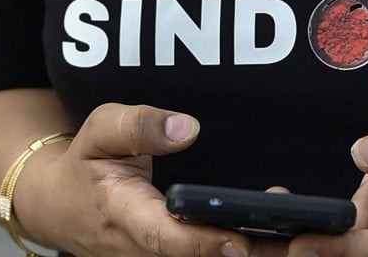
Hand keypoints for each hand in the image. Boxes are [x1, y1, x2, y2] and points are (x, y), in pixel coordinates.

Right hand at [17, 103, 287, 256]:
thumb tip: (187, 127)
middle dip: (249, 251)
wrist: (61, 205)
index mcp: (124, 217)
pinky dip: (249, 251)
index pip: (167, 238)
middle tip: (299, 232)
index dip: (204, 243)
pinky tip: (286, 235)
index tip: (239, 240)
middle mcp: (144, 251)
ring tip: (305, 231)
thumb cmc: (87, 163)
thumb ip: (138, 124)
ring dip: (257, 252)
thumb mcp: (100, 130)